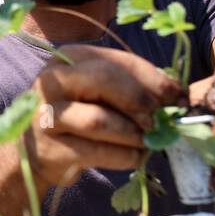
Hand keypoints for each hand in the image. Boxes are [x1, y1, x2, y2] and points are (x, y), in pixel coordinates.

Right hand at [24, 44, 185, 188]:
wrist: (35, 151)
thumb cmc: (78, 115)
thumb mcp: (99, 91)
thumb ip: (132, 87)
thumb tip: (177, 95)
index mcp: (70, 57)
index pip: (118, 61)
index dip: (154, 79)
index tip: (179, 96)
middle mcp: (53, 80)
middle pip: (105, 80)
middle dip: (140, 100)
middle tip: (159, 119)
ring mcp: (47, 114)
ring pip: (100, 120)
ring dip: (133, 133)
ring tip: (148, 141)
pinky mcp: (51, 148)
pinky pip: (98, 152)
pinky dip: (125, 156)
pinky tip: (135, 157)